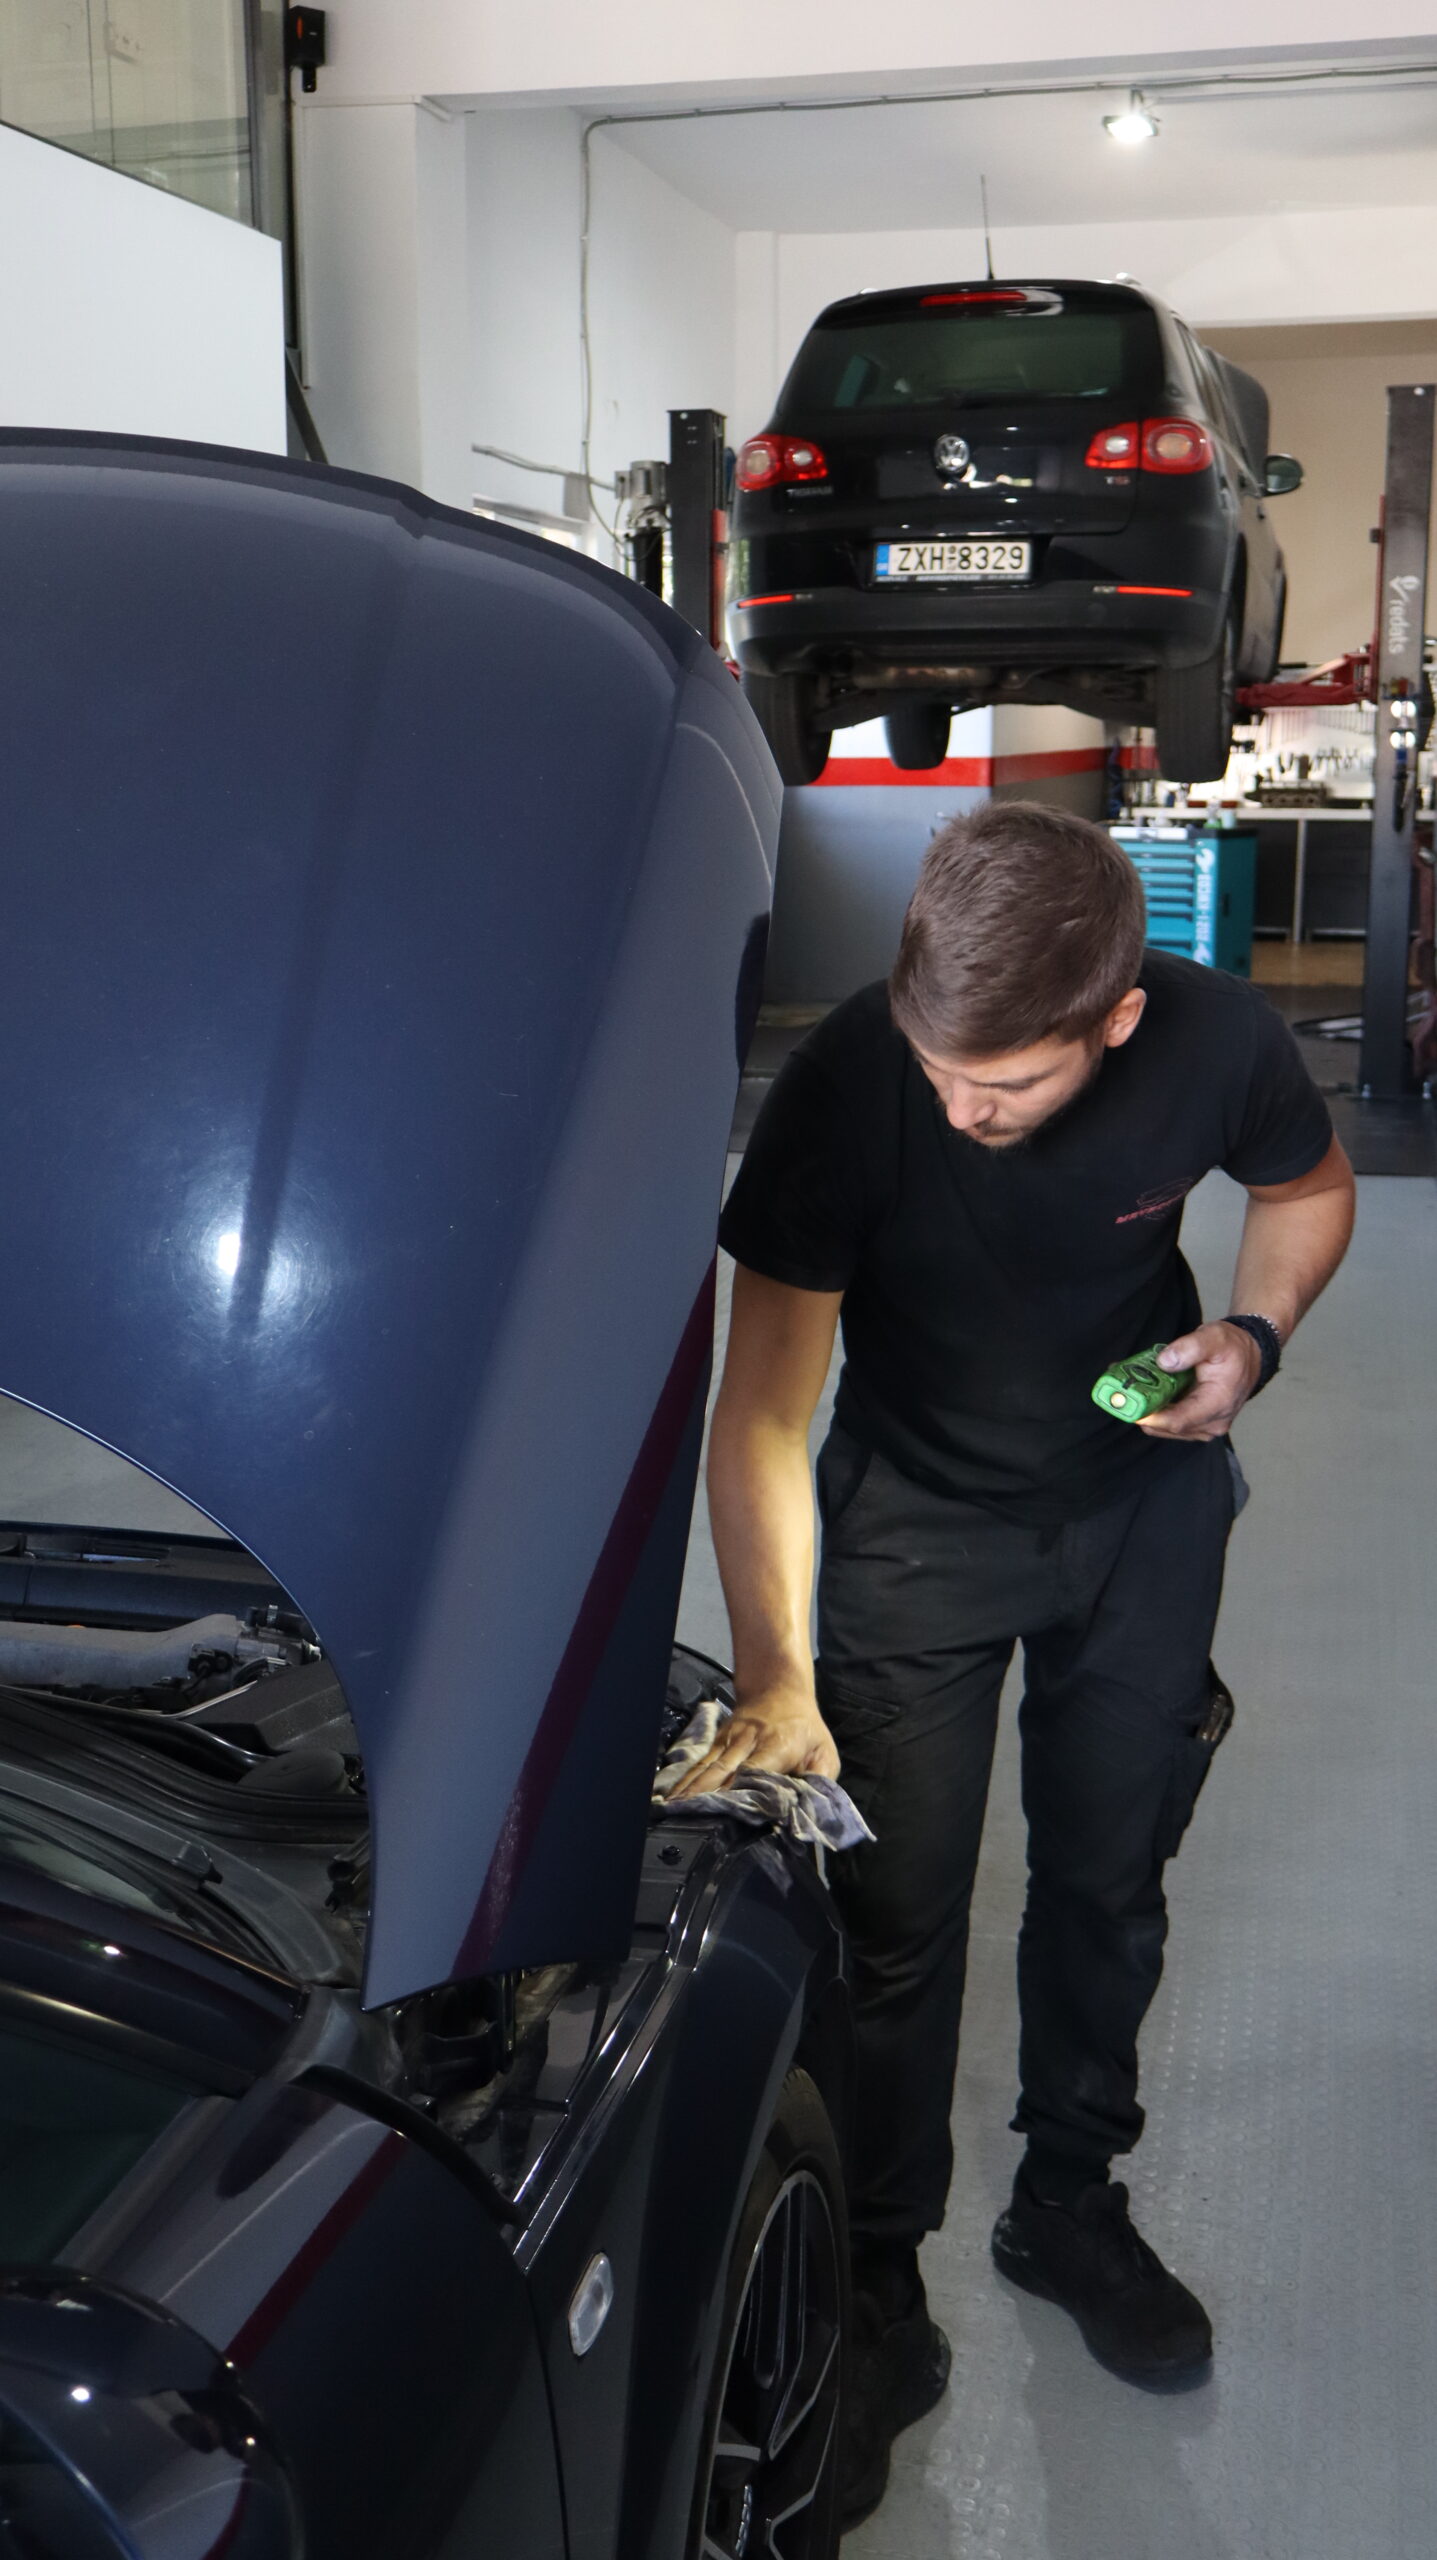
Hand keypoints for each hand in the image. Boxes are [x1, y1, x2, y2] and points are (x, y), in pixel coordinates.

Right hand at [668, 1679, 840, 1797]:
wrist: (779, 1689)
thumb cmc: (805, 1728)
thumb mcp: (824, 1754)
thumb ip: (819, 1782)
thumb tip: (810, 1810)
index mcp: (777, 1746)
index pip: (754, 1772)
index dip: (738, 1792)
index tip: (725, 1814)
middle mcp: (748, 1742)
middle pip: (722, 1771)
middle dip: (704, 1795)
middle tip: (689, 1817)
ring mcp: (729, 1740)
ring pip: (707, 1767)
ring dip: (690, 1789)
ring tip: (673, 1809)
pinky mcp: (718, 1742)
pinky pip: (700, 1763)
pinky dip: (686, 1780)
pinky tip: (674, 1795)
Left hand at [1138, 1320, 1263, 1441]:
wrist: (1249, 1356)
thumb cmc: (1232, 1348)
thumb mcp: (1214, 1337)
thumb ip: (1190, 1347)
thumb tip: (1164, 1361)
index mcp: (1218, 1404)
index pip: (1179, 1421)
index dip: (1151, 1416)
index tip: (1128, 1406)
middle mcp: (1212, 1423)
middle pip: (1167, 1426)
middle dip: (1142, 1410)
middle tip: (1118, 1391)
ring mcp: (1204, 1427)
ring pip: (1165, 1427)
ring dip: (1146, 1410)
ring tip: (1129, 1387)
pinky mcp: (1196, 1425)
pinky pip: (1169, 1423)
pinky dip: (1154, 1410)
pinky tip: (1143, 1392)